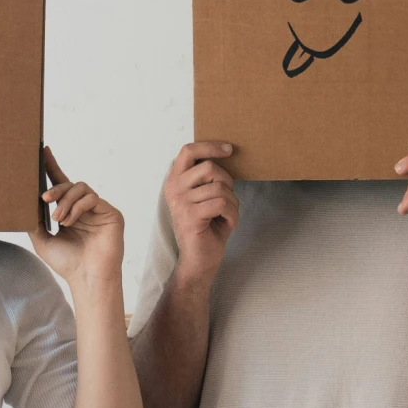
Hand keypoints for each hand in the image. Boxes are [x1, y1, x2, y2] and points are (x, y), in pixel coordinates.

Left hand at [32, 146, 123, 292]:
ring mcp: (99, 210)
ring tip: (58, 219)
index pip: (61, 185)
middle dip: (56, 189)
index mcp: (70, 212)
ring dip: (66, 201)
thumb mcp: (42, 240)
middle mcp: (85, 209)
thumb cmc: (67, 263)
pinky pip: (92, 198)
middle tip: (44, 200)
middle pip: (70, 184)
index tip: (42, 151)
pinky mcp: (111, 213)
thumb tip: (23, 202)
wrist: (87, 279)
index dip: (52, 167)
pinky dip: (78, 207)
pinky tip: (70, 222)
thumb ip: (35, 220)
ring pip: (81, 188)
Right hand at [162, 140, 239, 281]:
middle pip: (210, 168)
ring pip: (220, 188)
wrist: (199, 261)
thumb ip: (209, 178)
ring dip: (233, 204)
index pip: (188, 151)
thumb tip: (226, 154)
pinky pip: (221, 204)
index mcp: (175, 181)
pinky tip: (228, 224)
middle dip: (228, 184)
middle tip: (228, 202)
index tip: (229, 150)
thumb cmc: (207, 228)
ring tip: (228, 216)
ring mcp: (180, 203)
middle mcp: (174, 189)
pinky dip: (232, 215)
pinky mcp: (190, 216)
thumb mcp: (206, 197)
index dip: (210, 146)